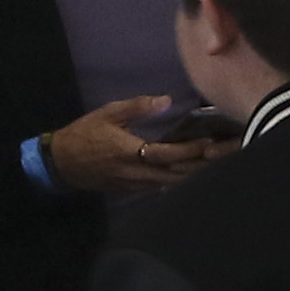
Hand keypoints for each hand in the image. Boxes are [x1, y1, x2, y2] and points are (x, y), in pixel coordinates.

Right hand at [43, 98, 215, 199]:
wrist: (61, 163)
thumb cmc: (84, 135)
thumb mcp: (107, 114)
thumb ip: (136, 107)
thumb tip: (166, 100)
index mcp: (131, 153)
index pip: (169, 155)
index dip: (191, 150)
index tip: (210, 141)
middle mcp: (139, 173)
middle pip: (179, 174)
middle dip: (205, 166)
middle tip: (228, 155)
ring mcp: (138, 185)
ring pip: (176, 184)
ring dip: (198, 175)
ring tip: (222, 165)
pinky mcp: (137, 190)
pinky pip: (167, 188)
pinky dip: (185, 181)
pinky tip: (201, 175)